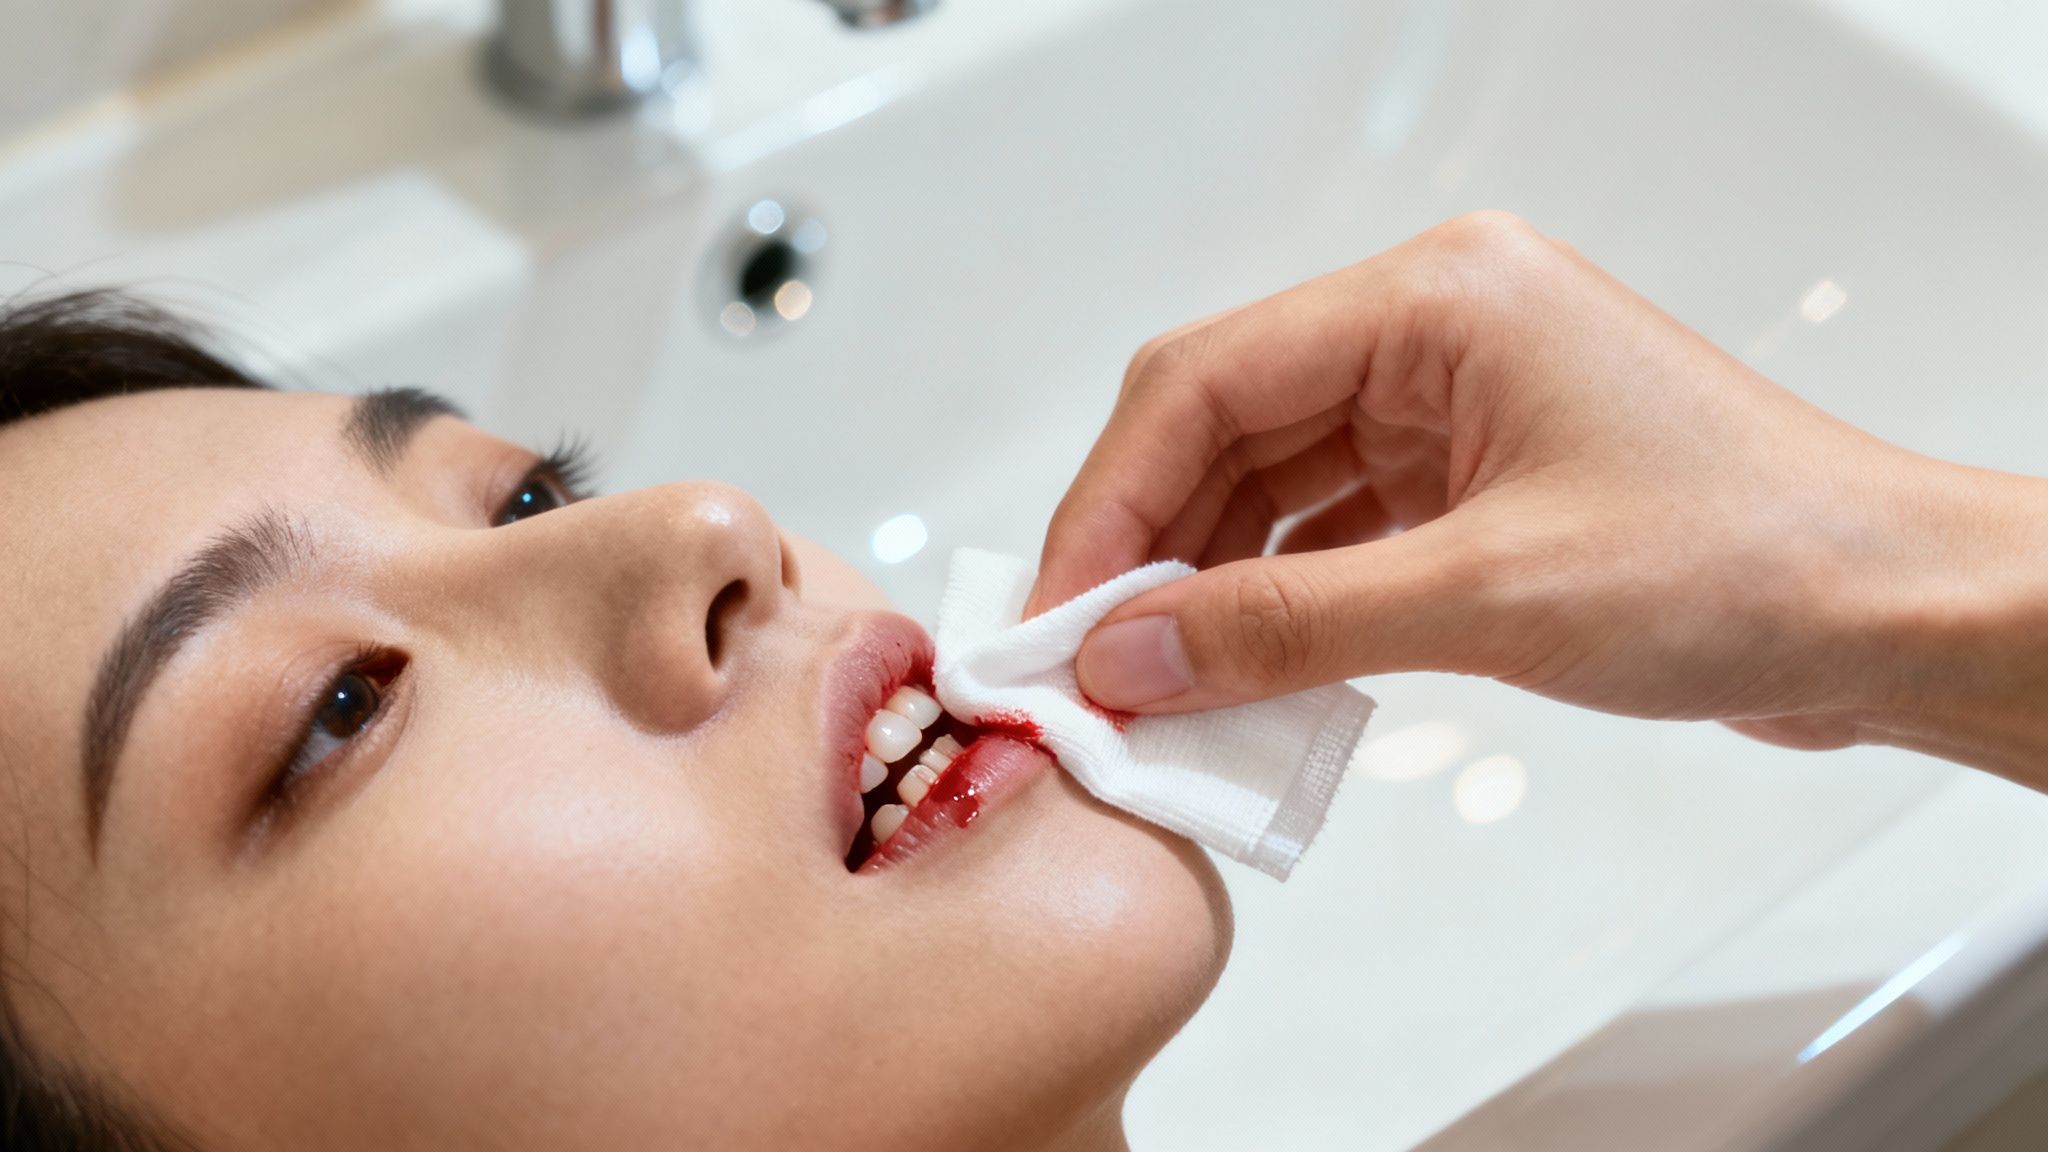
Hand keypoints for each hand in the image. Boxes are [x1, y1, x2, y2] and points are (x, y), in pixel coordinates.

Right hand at [1029, 213, 2047, 777]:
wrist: (1891, 615)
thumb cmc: (1750, 558)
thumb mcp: (1487, 597)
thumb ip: (1287, 624)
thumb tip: (1132, 653)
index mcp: (1437, 300)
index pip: (1207, 380)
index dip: (1109, 501)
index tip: (1058, 613)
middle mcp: (1433, 334)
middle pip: (1223, 424)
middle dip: (1146, 545)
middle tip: (1085, 659)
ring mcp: (1452, 407)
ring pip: (1268, 482)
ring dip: (1206, 582)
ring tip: (1155, 683)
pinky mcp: (1471, 481)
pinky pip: (1328, 532)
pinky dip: (1277, 600)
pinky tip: (1242, 670)